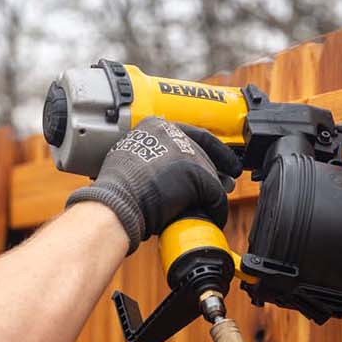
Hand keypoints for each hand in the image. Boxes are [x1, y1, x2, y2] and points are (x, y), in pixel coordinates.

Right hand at [65, 117, 241, 252]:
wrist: (117, 202)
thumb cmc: (116, 190)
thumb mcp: (131, 161)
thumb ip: (150, 159)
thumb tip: (160, 173)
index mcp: (155, 126)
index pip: (190, 134)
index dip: (208, 149)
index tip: (218, 159)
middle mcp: (174, 133)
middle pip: (202, 154)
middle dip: (214, 171)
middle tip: (225, 183)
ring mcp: (187, 152)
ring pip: (210, 173)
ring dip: (213, 191)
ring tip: (216, 203)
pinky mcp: (197, 174)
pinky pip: (215, 193)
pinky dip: (217, 207)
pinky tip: (215, 215)